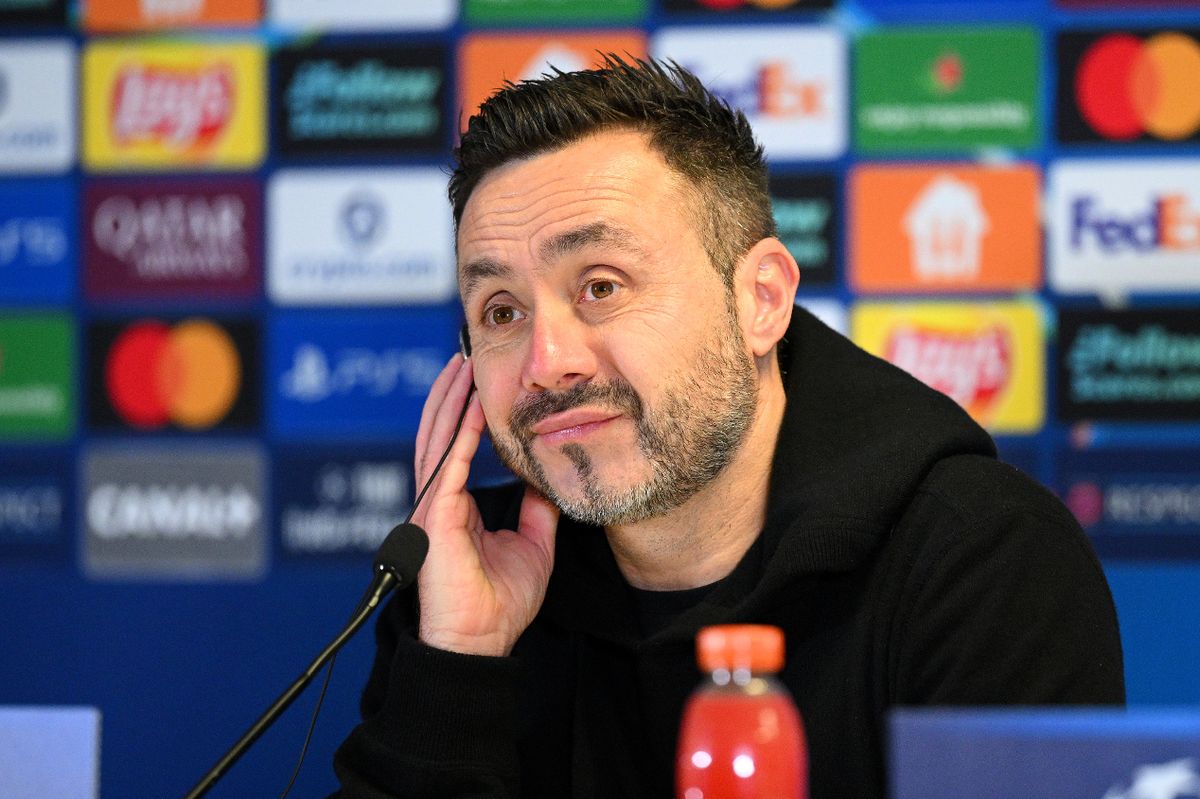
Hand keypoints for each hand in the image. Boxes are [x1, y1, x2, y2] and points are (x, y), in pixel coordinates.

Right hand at [410, 354, 559, 656]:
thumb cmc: (500, 603)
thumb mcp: (531, 543)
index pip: (454, 448)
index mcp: (453, 507)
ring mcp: (432, 507)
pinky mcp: (437, 516)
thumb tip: (548, 478)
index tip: (477, 381)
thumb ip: (535, 509)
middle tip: (463, 357)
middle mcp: (437, 501)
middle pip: (439, 434)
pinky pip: (448, 463)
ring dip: (450, 401)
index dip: (464, 413)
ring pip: (437, 440)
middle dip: (450, 394)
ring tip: (461, 367)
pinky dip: (461, 432)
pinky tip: (472, 405)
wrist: (480, 641)